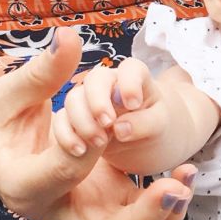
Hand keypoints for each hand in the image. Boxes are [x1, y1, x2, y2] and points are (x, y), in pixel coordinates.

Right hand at [0, 29, 193, 219]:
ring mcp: (80, 217)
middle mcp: (54, 212)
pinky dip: (161, 208)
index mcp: (21, 185)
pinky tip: (181, 176)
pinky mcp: (99, 209)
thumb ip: (40, 72)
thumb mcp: (6, 93)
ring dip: (163, 218)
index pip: (59, 178)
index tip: (106, 126)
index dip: (86, 154)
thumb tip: (67, 38)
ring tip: (187, 178)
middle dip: (143, 218)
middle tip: (173, 185)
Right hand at [52, 57, 169, 172]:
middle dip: (97, 102)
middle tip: (108, 124)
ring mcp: (89, 99)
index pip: (130, 68)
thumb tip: (119, 128)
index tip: (133, 105)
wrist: (145, 139)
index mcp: (135, 77)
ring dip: (83, 121)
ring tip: (99, 143)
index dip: (129, 83)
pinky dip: (66, 134)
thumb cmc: (155, 124)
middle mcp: (109, 83)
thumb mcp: (159, 125)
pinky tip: (80, 151)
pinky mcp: (75, 119)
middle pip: (94, 79)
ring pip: (74, 98)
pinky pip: (61, 120)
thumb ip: (145, 123)